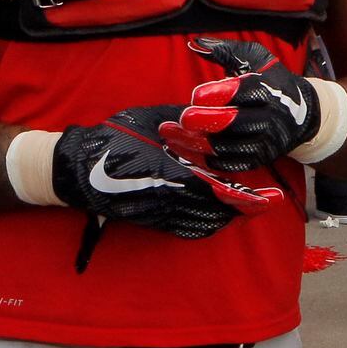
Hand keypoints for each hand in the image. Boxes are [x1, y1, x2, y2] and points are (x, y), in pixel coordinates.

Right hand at [53, 106, 279, 238]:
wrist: (76, 169)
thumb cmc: (114, 137)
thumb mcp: (153, 119)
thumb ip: (186, 122)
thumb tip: (218, 118)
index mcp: (168, 170)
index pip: (217, 191)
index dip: (246, 197)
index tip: (270, 196)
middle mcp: (166, 197)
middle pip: (215, 212)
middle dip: (245, 209)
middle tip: (268, 202)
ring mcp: (157, 213)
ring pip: (203, 224)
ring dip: (228, 217)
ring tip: (250, 207)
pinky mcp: (150, 221)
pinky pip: (185, 230)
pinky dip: (207, 225)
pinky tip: (219, 216)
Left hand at [159, 37, 321, 171]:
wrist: (304, 115)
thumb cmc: (273, 81)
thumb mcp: (256, 59)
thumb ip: (226, 50)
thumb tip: (195, 44)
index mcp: (269, 90)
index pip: (245, 92)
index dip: (219, 95)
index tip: (196, 95)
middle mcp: (269, 118)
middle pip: (234, 123)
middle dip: (205, 121)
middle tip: (182, 117)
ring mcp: (264, 143)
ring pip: (227, 147)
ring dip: (195, 142)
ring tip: (171, 133)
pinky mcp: (258, 160)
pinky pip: (229, 164)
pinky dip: (204, 159)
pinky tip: (184, 148)